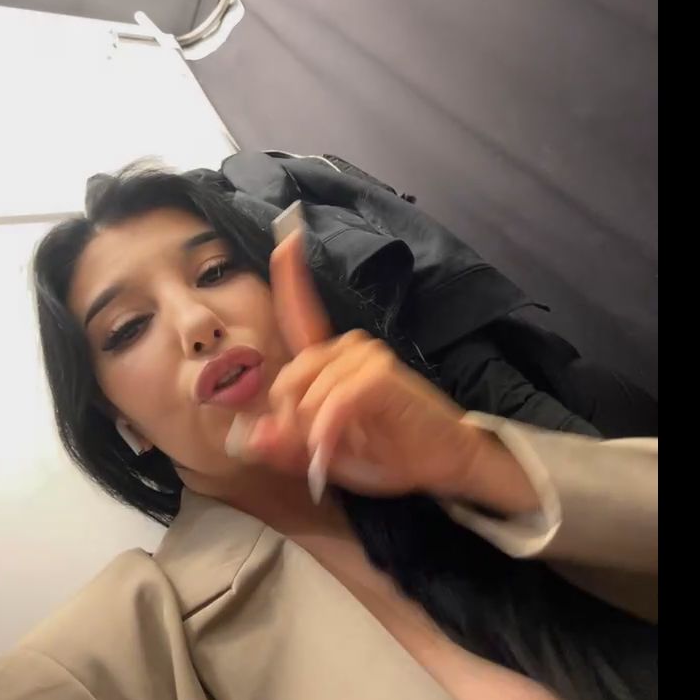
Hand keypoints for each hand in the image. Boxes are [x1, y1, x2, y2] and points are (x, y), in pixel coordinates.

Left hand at [228, 225, 493, 501]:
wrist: (446, 462)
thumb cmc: (389, 455)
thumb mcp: (329, 457)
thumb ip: (289, 446)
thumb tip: (252, 436)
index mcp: (332, 360)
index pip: (304, 312)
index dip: (291, 275)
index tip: (288, 236)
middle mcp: (348, 348)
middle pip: (288, 379)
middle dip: (291, 422)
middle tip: (315, 451)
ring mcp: (367, 356)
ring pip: (308, 394)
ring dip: (313, 431)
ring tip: (337, 449)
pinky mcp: (380, 374)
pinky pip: (334, 402)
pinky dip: (327, 432)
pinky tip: (330, 450)